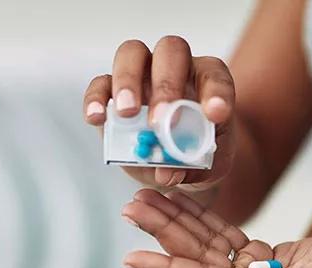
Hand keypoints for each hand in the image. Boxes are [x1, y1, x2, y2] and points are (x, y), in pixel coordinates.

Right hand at [83, 36, 235, 190]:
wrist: (179, 163)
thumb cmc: (199, 155)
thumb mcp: (207, 166)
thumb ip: (193, 168)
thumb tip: (166, 173)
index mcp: (208, 81)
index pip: (215, 75)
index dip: (215, 92)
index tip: (215, 116)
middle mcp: (177, 68)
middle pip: (170, 50)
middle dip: (166, 84)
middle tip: (160, 121)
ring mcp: (143, 74)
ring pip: (132, 54)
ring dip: (127, 81)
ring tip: (127, 114)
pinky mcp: (113, 90)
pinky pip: (101, 82)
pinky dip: (96, 98)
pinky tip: (96, 119)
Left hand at [121, 189, 311, 267]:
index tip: (132, 257)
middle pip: (200, 262)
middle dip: (165, 235)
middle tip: (131, 206)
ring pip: (210, 249)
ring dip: (179, 225)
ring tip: (147, 200)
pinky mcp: (269, 261)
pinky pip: (229, 240)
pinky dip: (207, 222)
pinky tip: (186, 205)